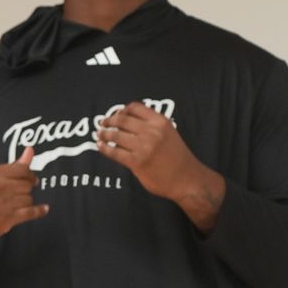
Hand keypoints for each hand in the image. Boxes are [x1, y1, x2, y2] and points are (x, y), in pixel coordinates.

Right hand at [0, 146, 48, 262]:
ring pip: (28, 198)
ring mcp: (3, 204)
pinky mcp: (7, 219)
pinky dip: (39, 210)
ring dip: (26, 200)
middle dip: (27, 188)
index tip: (30, 178)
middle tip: (23, 190)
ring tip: (19, 202)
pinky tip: (43, 209)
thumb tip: (30, 150)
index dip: (29, 174)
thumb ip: (13, 165)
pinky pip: (30, 213)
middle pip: (27, 185)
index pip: (22, 170)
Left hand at [96, 103, 224, 226]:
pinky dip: (104, 148)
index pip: (135, 107)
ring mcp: (144, 147)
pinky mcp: (137, 162)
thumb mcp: (169, 133)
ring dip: (104, 133)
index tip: (116, 114)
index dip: (121, 110)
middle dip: (109, 121)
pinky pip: (114, 152)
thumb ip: (152, 126)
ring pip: (116, 135)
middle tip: (103, 123)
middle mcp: (152, 132)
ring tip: (99, 134)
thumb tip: (127, 121)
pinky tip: (101, 146)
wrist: (187, 179)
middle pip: (122, 120)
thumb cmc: (177, 158)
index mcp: (160, 122)